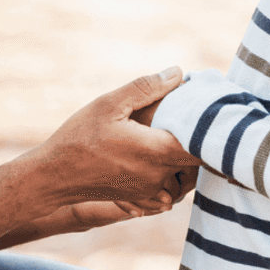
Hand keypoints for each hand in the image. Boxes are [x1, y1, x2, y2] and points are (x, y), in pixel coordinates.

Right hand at [30, 67, 201, 210]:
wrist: (54, 177)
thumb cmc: (79, 138)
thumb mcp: (109, 104)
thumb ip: (146, 88)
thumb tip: (179, 73)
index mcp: (155, 151)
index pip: (203, 144)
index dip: (213, 127)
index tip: (215, 110)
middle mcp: (159, 175)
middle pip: (197, 159)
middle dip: (200, 138)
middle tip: (198, 114)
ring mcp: (152, 190)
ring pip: (184, 172)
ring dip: (185, 154)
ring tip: (177, 131)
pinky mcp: (143, 196)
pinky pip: (169, 183)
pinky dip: (171, 168)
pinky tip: (158, 151)